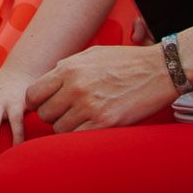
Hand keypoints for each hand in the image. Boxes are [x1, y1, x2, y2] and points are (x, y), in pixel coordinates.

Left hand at [30, 44, 180, 131]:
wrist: (159, 69)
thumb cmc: (125, 61)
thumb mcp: (90, 55)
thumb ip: (66, 68)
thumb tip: (49, 83)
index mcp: (67, 68)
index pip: (32, 94)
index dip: (37, 103)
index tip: (46, 105)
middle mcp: (74, 87)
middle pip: (44, 114)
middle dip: (53, 116)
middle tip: (67, 114)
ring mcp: (90, 106)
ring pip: (59, 129)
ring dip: (68, 128)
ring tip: (82, 121)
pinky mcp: (106, 122)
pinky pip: (79, 137)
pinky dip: (81, 136)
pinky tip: (91, 128)